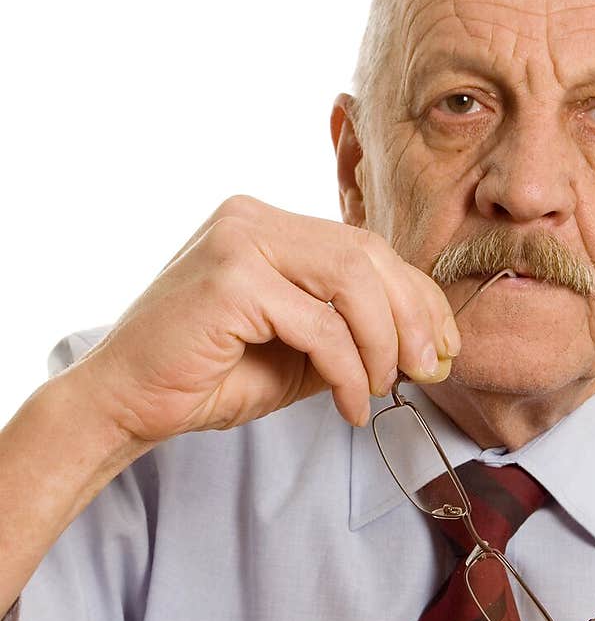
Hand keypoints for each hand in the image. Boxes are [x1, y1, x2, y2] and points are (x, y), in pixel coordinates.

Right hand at [72, 196, 460, 443]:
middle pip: (367, 254)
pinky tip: (350, 404)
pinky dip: (348, 370)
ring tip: (384, 387)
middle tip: (431, 367)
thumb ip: (349, 333)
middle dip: (413, 314)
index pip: (364, 246)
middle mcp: (252, 216)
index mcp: (267, 222)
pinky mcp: (230, 279)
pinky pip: (319, 324)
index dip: (416, 294)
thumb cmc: (205, 376)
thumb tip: (421, 344)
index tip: (444, 343)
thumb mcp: (296, 350)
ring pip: (351, 280)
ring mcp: (238, 240)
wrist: (125, 402)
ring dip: (383, 342)